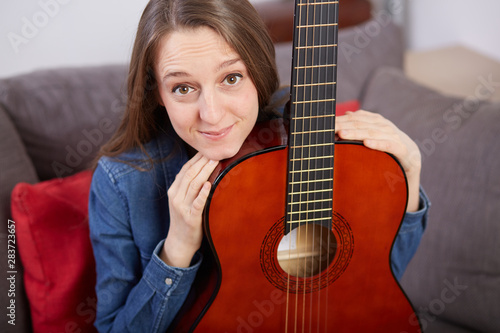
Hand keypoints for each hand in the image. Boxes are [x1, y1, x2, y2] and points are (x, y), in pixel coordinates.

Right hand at [160, 153, 218, 267]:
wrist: (179, 242)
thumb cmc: (185, 219)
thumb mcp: (182, 200)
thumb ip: (189, 186)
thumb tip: (202, 168)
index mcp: (174, 190)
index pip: (186, 169)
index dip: (197, 158)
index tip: (209, 149)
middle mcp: (176, 196)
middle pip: (190, 174)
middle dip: (203, 161)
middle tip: (215, 151)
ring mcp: (182, 207)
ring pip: (194, 185)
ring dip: (205, 171)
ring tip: (215, 161)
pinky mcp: (190, 218)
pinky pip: (197, 203)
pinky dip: (203, 193)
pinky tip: (209, 184)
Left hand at [336, 110, 421, 211]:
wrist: (412, 163)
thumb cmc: (387, 150)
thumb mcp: (373, 137)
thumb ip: (361, 126)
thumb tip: (347, 114)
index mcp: (377, 121)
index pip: (356, 118)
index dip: (341, 119)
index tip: (326, 123)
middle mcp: (385, 126)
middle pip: (361, 123)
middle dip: (344, 125)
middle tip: (329, 127)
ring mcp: (395, 137)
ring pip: (373, 132)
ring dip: (356, 133)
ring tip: (342, 134)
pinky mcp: (403, 150)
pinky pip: (390, 146)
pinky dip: (378, 144)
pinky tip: (366, 143)